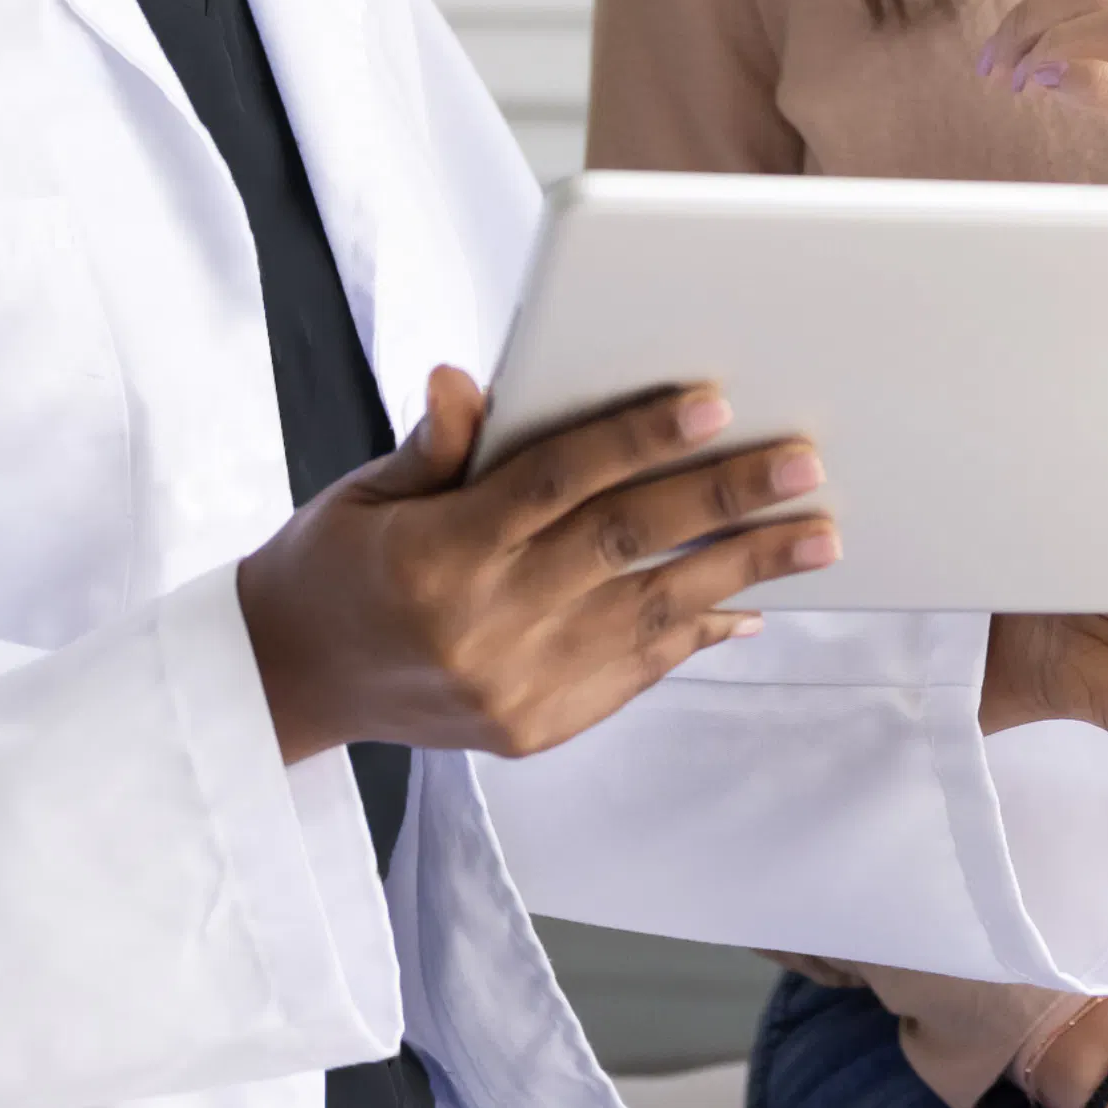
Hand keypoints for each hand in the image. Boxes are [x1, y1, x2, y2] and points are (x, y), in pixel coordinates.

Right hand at [233, 368, 832, 768]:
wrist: (289, 686)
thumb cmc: (332, 565)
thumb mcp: (363, 494)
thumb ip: (433, 445)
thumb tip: (461, 380)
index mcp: (439, 553)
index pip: (557, 479)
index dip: (638, 438)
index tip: (714, 402)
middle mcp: (484, 625)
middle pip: (625, 545)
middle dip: (725, 501)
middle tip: (804, 463)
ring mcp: (517, 686)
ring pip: (652, 614)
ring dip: (744, 572)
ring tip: (818, 536)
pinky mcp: (537, 727)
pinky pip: (637, 670)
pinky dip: (697, 632)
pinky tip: (751, 603)